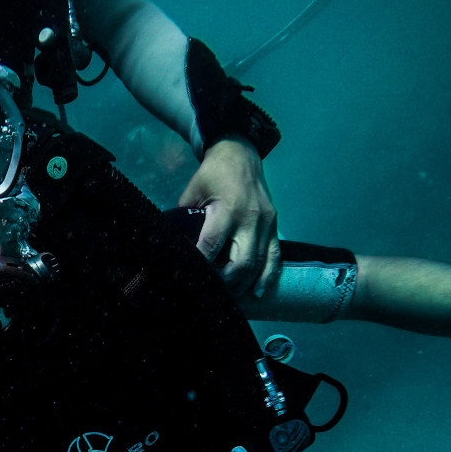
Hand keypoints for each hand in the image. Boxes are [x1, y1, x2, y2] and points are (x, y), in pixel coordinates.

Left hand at [178, 135, 280, 296]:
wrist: (241, 153)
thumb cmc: (212, 174)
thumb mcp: (193, 192)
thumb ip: (186, 219)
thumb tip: (175, 246)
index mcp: (228, 209)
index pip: (212, 246)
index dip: (201, 266)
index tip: (189, 279)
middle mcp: (251, 218)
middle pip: (241, 263)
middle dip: (224, 283)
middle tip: (209, 292)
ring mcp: (267, 222)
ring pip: (258, 264)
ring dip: (243, 285)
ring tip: (228, 298)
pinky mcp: (275, 224)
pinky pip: (274, 256)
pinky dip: (267, 276)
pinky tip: (257, 292)